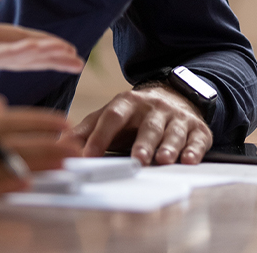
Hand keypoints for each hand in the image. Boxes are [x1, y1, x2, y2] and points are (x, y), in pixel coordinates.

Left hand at [0, 0, 83, 72]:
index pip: (13, 40)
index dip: (40, 44)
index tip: (67, 48)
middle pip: (17, 52)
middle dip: (47, 56)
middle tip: (78, 61)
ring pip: (7, 56)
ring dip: (37, 56)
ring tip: (65, 57)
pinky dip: (11, 54)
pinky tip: (33, 52)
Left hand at [65, 83, 211, 163]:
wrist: (174, 96)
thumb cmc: (134, 115)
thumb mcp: (109, 116)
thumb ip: (86, 131)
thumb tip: (59, 145)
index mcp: (127, 103)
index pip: (112, 117)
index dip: (99, 136)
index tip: (88, 155)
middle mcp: (153, 108)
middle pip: (147, 125)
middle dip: (143, 142)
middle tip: (137, 159)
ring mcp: (176, 117)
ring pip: (172, 132)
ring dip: (168, 147)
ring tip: (164, 160)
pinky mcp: (197, 128)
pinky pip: (197, 139)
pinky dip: (194, 150)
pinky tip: (189, 159)